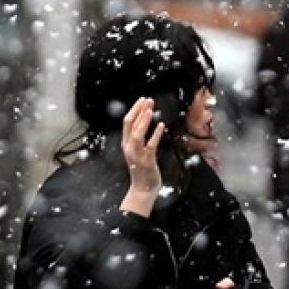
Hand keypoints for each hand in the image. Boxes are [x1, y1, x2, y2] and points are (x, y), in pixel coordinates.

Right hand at [118, 98, 165, 216]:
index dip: (134, 110)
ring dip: (143, 120)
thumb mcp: (138, 151)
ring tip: (150, 109)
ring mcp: (137, 153)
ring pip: (137, 133)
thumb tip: (146, 124)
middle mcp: (129, 147)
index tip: (142, 100)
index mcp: (127, 143)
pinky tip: (161, 126)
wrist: (143, 188)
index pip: (127, 123)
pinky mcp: (146, 160)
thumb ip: (140, 139)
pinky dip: (155, 134)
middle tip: (147, 100)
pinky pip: (150, 145)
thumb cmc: (143, 170)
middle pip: (130, 124)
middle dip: (138, 110)